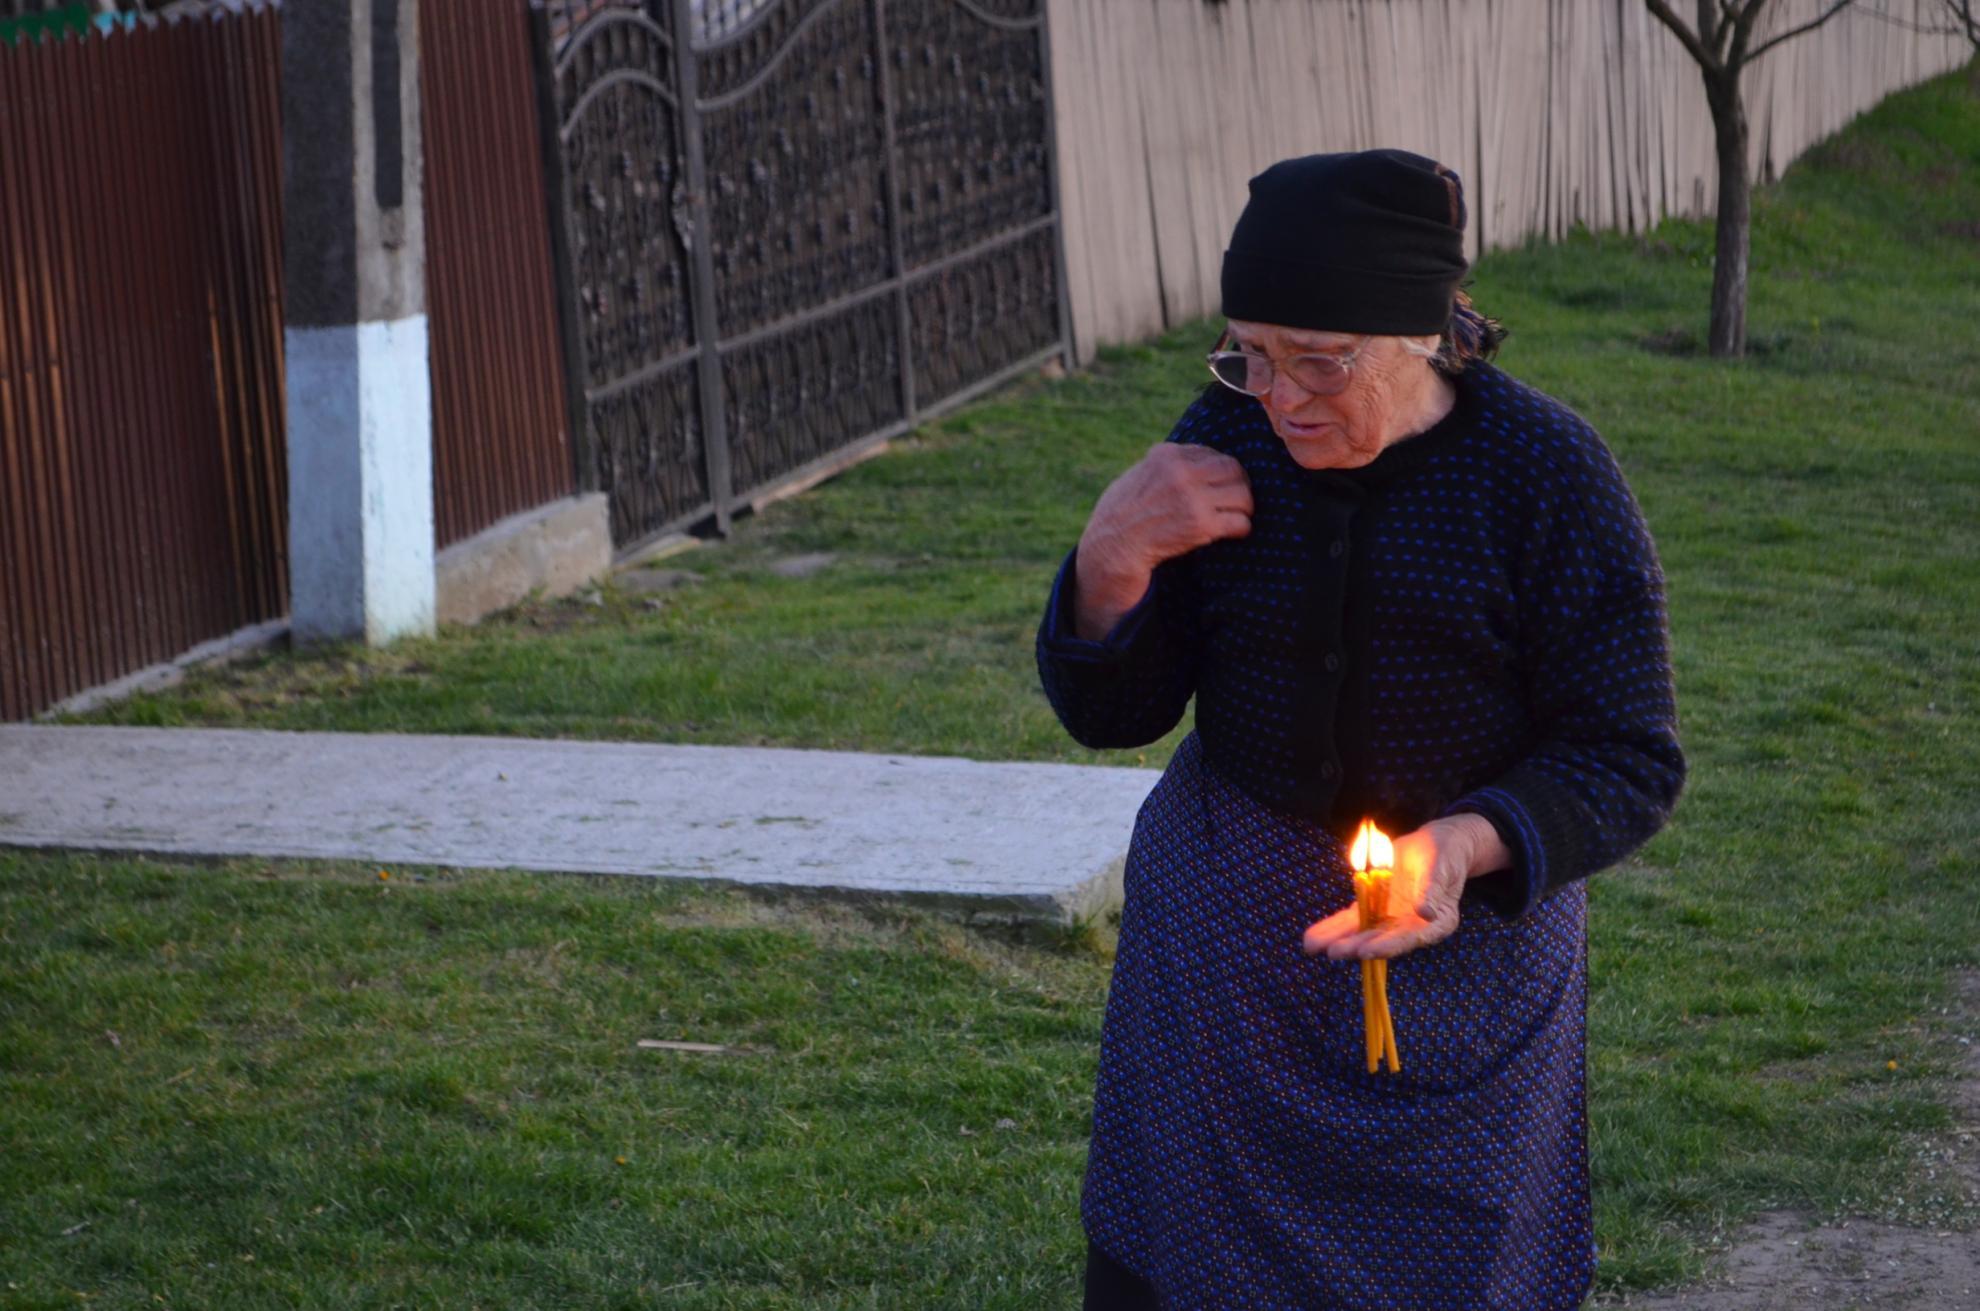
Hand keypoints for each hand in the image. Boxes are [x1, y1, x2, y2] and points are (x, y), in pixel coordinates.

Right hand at [1072, 444, 1252, 638]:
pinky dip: (1242, 528)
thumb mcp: (1138, 475)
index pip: (1210, 453)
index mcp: (1166, 456)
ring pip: (1242, 494)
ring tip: (1237, 516)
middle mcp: (1181, 472)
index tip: (1218, 485)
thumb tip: (1194, 462)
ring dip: (1244, 507)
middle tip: (1237, 499)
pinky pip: (1240, 522)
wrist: (1113, 547)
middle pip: (1232, 469)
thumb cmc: (1120, 514)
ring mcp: (1193, 498)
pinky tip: (1235, 532)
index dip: (1218, 470)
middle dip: (1239, 484)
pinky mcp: (1202, 525)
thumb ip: (1165, 466)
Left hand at [1301, 814, 1508, 960]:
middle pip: (1381, 939)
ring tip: (1313, 947)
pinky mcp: (1374, 908)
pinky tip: (1314, 936)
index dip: (1388, 946)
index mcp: (1435, 923)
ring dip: (1338, 939)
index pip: (1410, 938)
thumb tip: (1426, 912)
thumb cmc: (1445, 857)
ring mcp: (1390, 918)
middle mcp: (1410, 927)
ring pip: (1361, 932)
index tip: (1367, 951)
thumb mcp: (1442, 869)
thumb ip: (1433, 890)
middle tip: (1334, 952)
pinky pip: (1352, 918)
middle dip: (1356, 946)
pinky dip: (1333, 926)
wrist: (1437, 846)